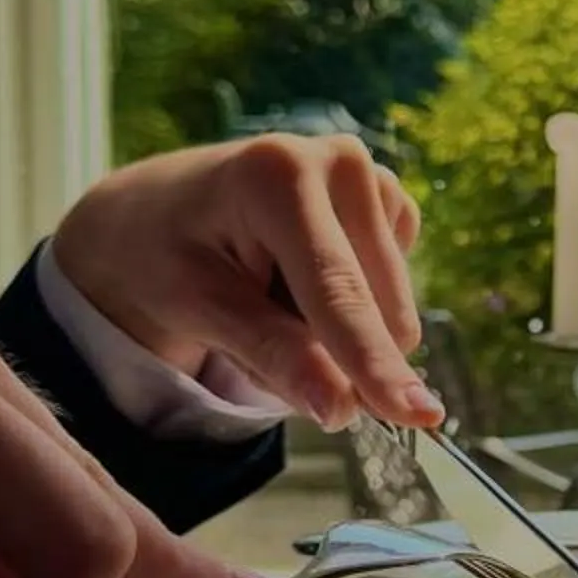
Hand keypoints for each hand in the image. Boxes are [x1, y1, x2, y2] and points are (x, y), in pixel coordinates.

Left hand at [50, 136, 436, 433]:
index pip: (337, 290)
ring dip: (333, 332)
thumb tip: (344, 407)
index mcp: (280, 175)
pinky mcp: (389, 201)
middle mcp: (340, 161)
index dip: (373, 360)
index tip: (419, 417)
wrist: (159, 210)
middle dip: (330, 351)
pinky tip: (299, 281)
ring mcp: (371, 177)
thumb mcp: (198, 308)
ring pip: (389, 307)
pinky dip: (348, 309)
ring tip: (268, 296)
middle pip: (376, 305)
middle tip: (250, 329)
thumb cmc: (164, 255)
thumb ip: (273, 354)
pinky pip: (391, 291)